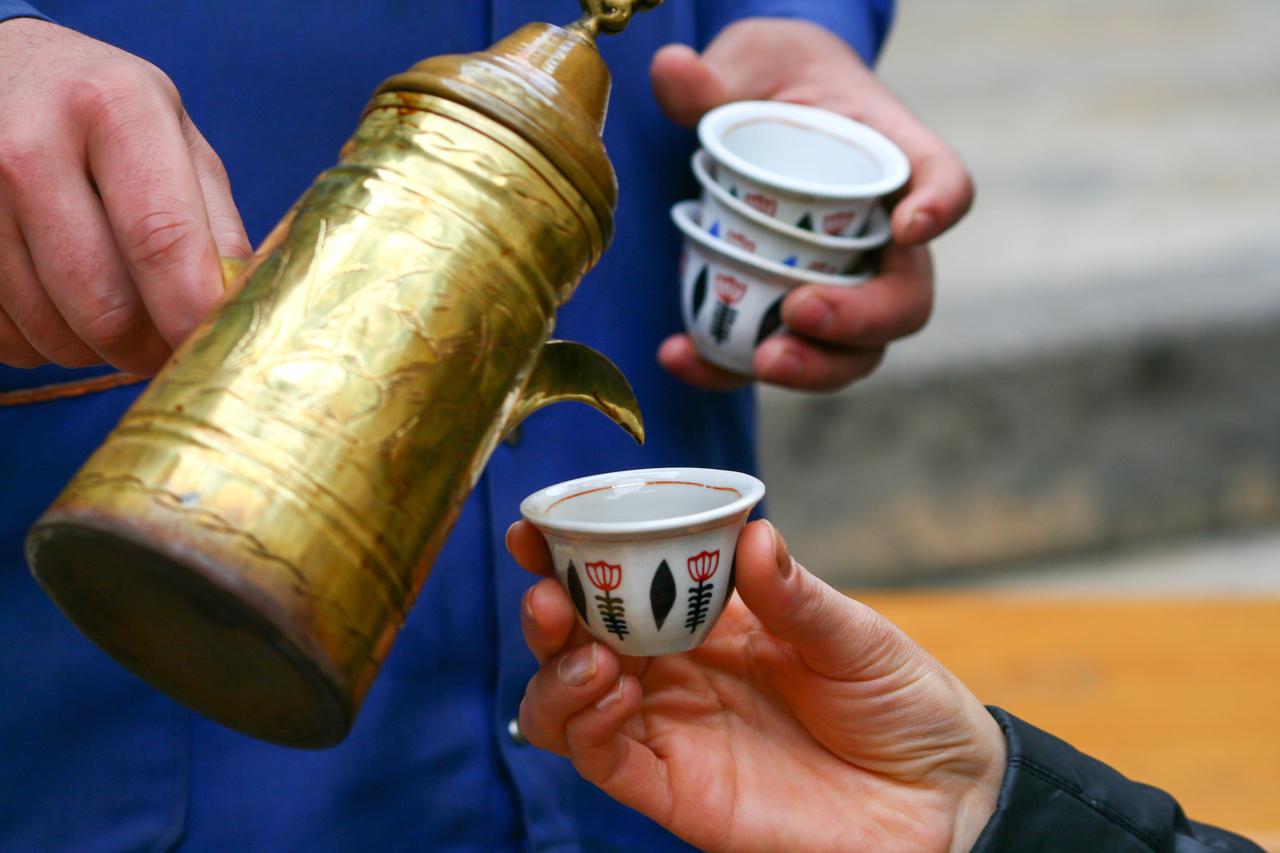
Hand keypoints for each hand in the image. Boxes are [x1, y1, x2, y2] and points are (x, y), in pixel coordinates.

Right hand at [0, 19, 249, 373]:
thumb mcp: (172, 135)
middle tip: (162, 348)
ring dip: (91, 348)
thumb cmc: (101, 114)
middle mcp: (29, 146)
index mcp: (114, 109)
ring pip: (49, 330)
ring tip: (108, 310)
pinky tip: (53, 300)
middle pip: (103, 303)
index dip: (189, 314)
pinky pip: (2, 335)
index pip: (161, 238)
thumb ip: (216, 223)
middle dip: (144, 348)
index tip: (206, 352)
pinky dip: (39, 339)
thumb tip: (236, 312)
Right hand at [508, 519, 1005, 852]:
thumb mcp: (853, 635)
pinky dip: (584, 723)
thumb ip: (795, 594)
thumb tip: (754, 532)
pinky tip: (608, 690)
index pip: (623, 581)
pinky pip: (602, 758)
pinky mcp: (675, 790)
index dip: (572, 554)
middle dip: (547, 608)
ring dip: (553, 671)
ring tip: (586, 652)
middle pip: (578, 638)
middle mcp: (677, 673)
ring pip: (566, 702)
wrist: (944, 800)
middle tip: (548, 589)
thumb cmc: (903, 704)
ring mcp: (671, 732)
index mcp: (711, 621)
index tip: (535, 527)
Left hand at [651, 19, 971, 391]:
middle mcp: (884, 237)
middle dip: (861, 320)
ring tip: (761, 362)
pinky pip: (777, 357)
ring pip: (859, 349)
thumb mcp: (749, 63)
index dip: (940, 208)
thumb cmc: (774, 81)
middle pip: (906, 297)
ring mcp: (845, 286)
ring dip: (816, 369)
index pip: (944, 182)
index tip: (909, 225)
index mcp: (893, 159)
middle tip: (800, 314)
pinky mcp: (791, 317)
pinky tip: (680, 357)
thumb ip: (715, 76)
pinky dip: (731, 371)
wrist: (757, 113)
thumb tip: (673, 70)